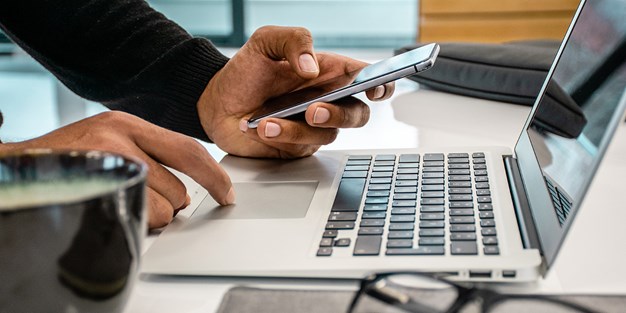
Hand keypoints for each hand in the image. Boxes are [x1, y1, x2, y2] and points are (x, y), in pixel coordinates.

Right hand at [0, 111, 233, 228]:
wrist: (20, 167)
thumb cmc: (68, 157)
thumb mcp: (110, 140)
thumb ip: (150, 155)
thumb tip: (190, 190)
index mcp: (128, 124)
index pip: (188, 150)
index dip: (214, 175)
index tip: (226, 193)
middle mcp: (119, 138)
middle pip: (179, 188)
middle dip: (171, 204)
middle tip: (145, 200)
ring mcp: (106, 163)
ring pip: (162, 208)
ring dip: (151, 216)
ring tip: (121, 202)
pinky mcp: (95, 187)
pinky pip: (139, 218)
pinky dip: (134, 223)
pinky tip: (113, 210)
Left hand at [198, 26, 393, 157]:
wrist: (215, 102)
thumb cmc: (245, 71)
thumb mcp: (265, 41)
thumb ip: (294, 40)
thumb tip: (313, 66)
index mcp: (329, 73)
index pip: (367, 78)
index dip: (381, 84)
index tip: (375, 89)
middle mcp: (327, 101)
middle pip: (358, 114)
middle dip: (340, 114)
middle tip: (313, 110)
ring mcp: (313, 127)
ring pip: (328, 134)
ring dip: (298, 128)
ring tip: (268, 120)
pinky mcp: (296, 147)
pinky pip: (301, 147)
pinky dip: (281, 137)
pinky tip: (261, 127)